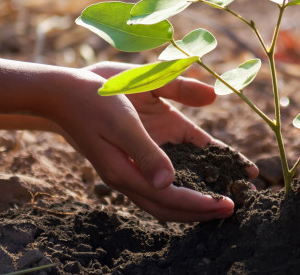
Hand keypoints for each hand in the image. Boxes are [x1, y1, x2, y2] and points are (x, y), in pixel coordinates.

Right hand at [49, 62, 256, 221]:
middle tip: (237, 206)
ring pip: (171, 190)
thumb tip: (168, 182)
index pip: (170, 198)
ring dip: (199, 193)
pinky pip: (170, 162)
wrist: (62, 89)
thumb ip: (146, 150)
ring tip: (229, 193)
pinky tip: (215, 161)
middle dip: (204, 208)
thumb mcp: (121, 121)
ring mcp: (136, 161)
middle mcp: (133, 172)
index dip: (200, 204)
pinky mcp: (141, 146)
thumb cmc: (92, 99)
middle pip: (172, 203)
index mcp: (126, 172)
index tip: (228, 205)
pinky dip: (192, 167)